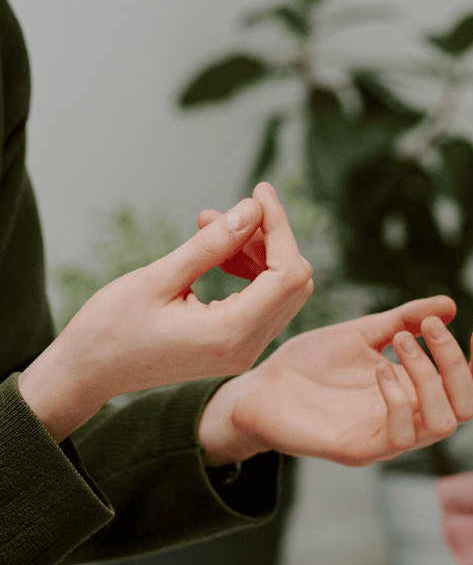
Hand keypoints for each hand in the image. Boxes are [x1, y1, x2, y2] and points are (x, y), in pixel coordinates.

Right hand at [19, 183, 312, 439]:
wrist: (88, 371)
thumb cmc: (112, 326)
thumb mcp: (159, 277)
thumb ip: (211, 245)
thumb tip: (252, 209)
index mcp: (229, 334)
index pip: (286, 275)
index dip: (280, 228)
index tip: (259, 193)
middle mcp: (246, 349)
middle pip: (293, 282)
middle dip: (269, 238)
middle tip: (228, 211)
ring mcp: (243, 352)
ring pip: (280, 291)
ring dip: (257, 252)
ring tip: (211, 225)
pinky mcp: (235, 348)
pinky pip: (262, 303)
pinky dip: (250, 271)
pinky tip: (219, 253)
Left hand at [197, 296, 472, 466]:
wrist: (258, 387)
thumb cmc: (310, 364)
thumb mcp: (363, 332)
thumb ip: (405, 319)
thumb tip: (451, 305)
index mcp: (414, 392)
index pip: (470, 388)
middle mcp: (409, 419)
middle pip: (468, 407)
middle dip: (457, 363)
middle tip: (430, 328)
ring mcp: (386, 439)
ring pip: (444, 424)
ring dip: (431, 376)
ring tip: (401, 342)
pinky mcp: (360, 451)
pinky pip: (401, 436)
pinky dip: (400, 398)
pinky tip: (380, 369)